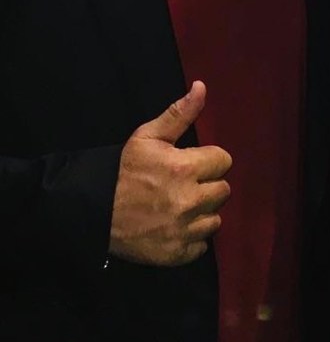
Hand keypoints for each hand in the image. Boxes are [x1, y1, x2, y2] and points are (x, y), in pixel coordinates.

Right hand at [109, 80, 231, 266]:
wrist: (93, 212)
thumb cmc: (124, 171)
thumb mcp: (148, 136)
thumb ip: (179, 113)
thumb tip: (202, 86)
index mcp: (185, 168)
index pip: (224, 160)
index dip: (208, 160)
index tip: (191, 164)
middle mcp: (189, 201)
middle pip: (223, 190)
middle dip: (207, 185)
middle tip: (185, 186)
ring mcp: (183, 230)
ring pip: (215, 219)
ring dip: (202, 213)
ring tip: (180, 207)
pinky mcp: (176, 254)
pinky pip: (202, 245)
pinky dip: (192, 238)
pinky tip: (175, 227)